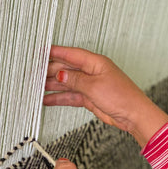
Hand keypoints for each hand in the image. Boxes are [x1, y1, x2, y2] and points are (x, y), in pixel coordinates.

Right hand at [44, 46, 167, 146]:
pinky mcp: (89, 97)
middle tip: (34, 74)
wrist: (133, 115)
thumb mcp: (94, 86)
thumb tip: (60, 75)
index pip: (70, 54)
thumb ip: (75, 80)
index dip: (55, 53)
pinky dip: (59, 98)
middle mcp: (91, 72)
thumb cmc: (122, 97)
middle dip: (49, 71)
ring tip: (36, 88)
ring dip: (52, 86)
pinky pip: (70, 96)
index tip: (41, 52)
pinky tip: (48, 99)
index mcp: (95, 63)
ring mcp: (90, 85)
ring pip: (66, 83)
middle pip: (66, 69)